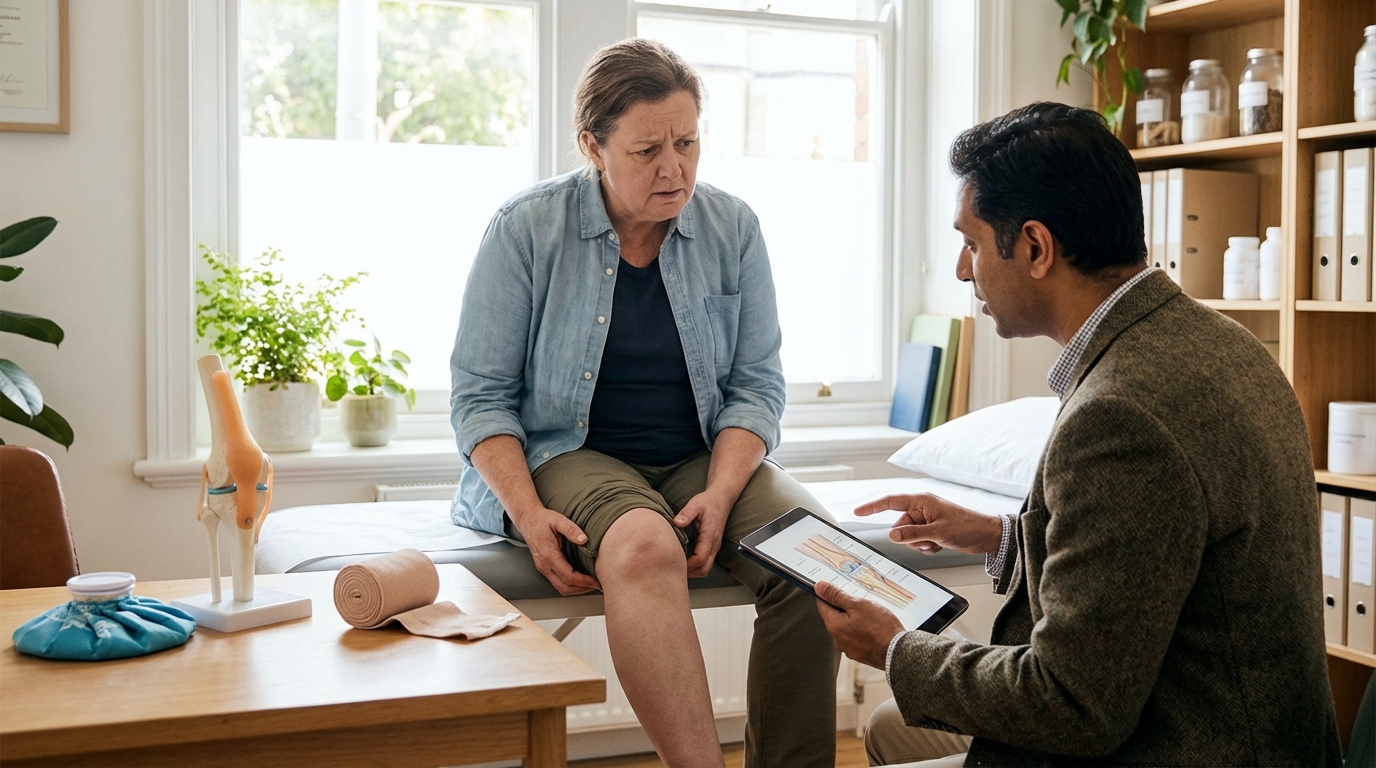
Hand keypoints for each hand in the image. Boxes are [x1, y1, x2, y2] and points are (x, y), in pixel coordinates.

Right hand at [510, 507, 600, 595]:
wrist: (527, 519)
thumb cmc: (542, 520)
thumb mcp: (558, 520)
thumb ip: (571, 529)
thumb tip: (584, 539)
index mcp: (548, 555)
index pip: (568, 576)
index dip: (584, 582)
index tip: (596, 581)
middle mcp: (544, 565)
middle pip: (564, 587)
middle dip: (582, 589)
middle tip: (597, 585)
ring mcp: (543, 568)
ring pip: (560, 588)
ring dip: (577, 589)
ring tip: (591, 584)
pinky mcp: (544, 568)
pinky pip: (557, 582)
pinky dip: (570, 585)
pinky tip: (580, 580)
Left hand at [674, 490, 731, 577]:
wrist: (721, 500)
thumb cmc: (708, 502)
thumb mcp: (695, 504)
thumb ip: (686, 513)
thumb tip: (676, 522)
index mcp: (709, 536)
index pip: (700, 558)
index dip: (688, 564)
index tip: (675, 563)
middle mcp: (714, 544)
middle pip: (704, 569)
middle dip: (690, 573)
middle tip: (673, 571)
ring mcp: (714, 547)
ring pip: (705, 568)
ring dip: (693, 572)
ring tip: (678, 568)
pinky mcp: (712, 547)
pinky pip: (706, 563)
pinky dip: (695, 567)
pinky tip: (684, 562)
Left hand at [814, 581, 904, 669]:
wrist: (899, 653)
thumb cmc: (880, 628)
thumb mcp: (857, 605)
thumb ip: (836, 595)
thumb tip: (819, 587)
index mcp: (834, 626)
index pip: (822, 605)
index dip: (828, 594)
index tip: (836, 587)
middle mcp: (838, 640)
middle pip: (835, 616)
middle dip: (845, 606)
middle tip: (861, 600)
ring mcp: (849, 648)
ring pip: (847, 626)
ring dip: (855, 618)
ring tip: (871, 614)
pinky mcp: (860, 653)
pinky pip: (857, 636)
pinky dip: (862, 629)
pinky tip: (875, 626)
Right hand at [855, 494, 1003, 555]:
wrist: (986, 536)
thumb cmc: (967, 527)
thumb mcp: (936, 532)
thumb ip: (911, 533)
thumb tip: (891, 535)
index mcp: (921, 501)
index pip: (890, 502)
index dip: (872, 507)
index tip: (858, 512)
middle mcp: (922, 509)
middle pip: (899, 525)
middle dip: (910, 537)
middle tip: (927, 540)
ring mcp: (927, 520)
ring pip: (908, 536)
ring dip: (920, 544)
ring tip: (937, 542)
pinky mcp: (932, 530)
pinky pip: (918, 542)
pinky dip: (926, 547)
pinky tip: (940, 545)